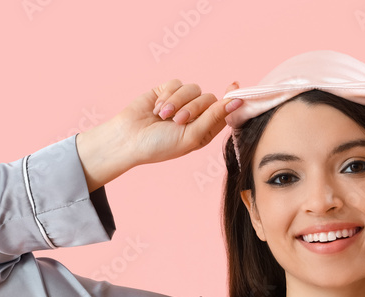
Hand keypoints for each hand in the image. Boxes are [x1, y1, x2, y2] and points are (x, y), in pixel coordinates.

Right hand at [114, 79, 243, 165]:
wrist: (128, 139)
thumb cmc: (160, 145)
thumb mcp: (191, 135)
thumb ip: (214, 117)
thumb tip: (237, 101)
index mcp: (205, 130)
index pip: (224, 111)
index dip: (230, 99)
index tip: (234, 86)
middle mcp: (195, 116)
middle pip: (208, 99)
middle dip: (193, 108)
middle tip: (177, 121)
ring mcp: (181, 102)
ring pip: (193, 89)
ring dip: (177, 102)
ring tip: (163, 116)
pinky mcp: (167, 91)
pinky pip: (176, 83)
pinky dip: (167, 95)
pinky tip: (156, 108)